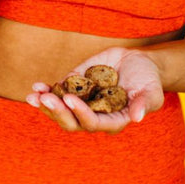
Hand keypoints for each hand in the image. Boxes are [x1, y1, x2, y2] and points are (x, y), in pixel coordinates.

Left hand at [26, 47, 163, 132]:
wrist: (138, 62)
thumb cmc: (148, 79)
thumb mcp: (151, 91)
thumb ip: (144, 104)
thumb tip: (137, 117)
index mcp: (113, 120)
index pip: (94, 123)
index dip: (80, 113)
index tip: (69, 98)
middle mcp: (95, 114)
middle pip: (72, 122)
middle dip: (58, 112)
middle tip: (46, 99)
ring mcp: (84, 100)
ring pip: (61, 110)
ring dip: (46, 104)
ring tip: (33, 96)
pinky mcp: (76, 85)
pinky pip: (58, 91)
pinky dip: (47, 90)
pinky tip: (37, 86)